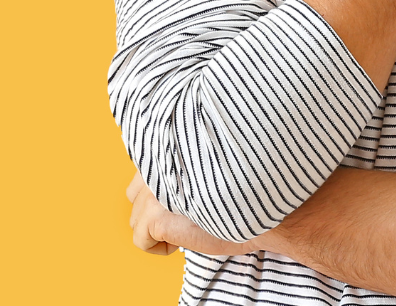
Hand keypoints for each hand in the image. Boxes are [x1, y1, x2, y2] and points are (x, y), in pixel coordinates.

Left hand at [126, 171, 261, 256]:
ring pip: (136, 219)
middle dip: (156, 211)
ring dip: (160, 229)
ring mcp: (154, 191)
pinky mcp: (156, 216)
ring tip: (190, 225)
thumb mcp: (204, 170)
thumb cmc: (240, 193)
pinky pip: (140, 240)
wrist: (261, 210)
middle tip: (187, 216)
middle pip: (135, 197)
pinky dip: (160, 248)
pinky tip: (183, 241)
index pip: (142, 175)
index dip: (160, 193)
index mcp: (169, 149)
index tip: (182, 201)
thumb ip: (180, 168)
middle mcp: (158, 165)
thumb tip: (159, 187)